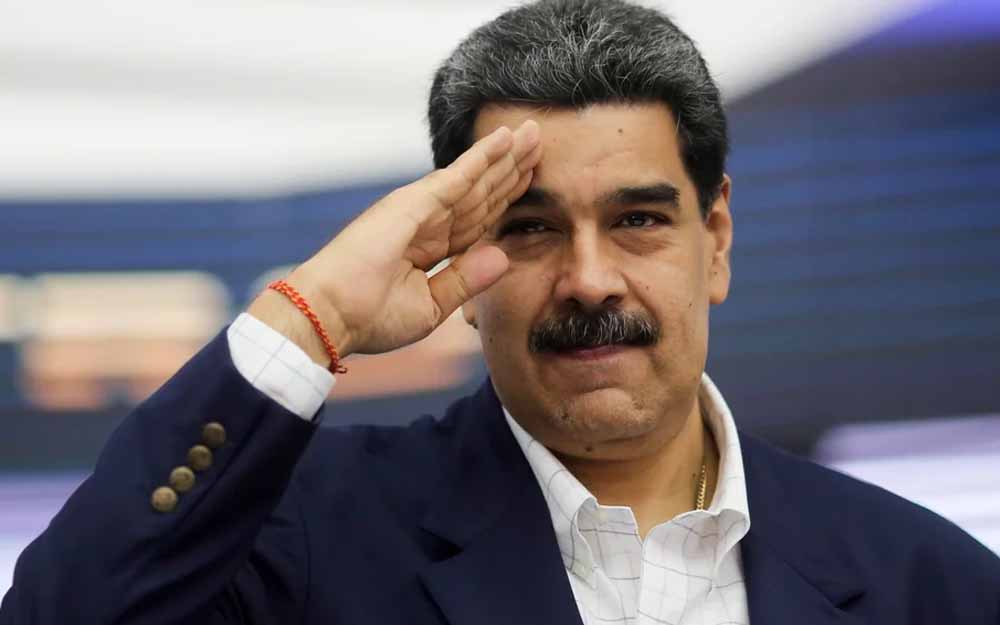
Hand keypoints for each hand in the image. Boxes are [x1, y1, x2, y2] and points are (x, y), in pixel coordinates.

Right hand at [249, 120, 541, 363]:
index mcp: (432, 247)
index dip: (506, 197)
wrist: (330, 317)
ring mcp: (419, 210)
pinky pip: (456, 177)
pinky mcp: (412, 203)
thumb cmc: (369, 317)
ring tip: (532, 133)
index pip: (479, 218)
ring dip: (506, 156)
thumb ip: (466, 279)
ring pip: (475, 179)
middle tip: (539, 140)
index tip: (533, 178)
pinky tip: (504, 140)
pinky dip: (481, 157)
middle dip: (512, 168)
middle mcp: (428, 222)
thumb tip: (502, 253)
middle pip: (482, 192)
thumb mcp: (431, 305)